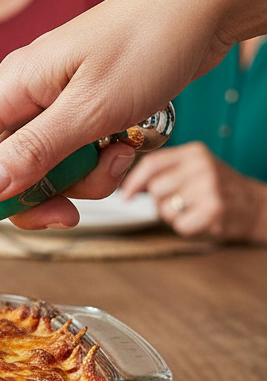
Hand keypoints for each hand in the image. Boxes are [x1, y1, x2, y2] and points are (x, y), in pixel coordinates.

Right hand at [0, 0, 189, 226]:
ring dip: (81, 180)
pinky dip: (100, 163)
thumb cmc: (148, 40)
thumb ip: (35, 152)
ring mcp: (54, 104)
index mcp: (13, 86)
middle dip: (35, 197)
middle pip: (2, 171)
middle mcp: (25, 96)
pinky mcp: (82, 110)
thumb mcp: (93, 108)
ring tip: (118, 156)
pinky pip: (74, 157)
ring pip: (44, 169)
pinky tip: (127, 145)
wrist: (205, 6)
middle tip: (68, 212)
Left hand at [121, 142, 266, 240]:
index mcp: (194, 152)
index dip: (134, 181)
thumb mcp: (194, 168)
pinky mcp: (215, 209)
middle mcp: (202, 166)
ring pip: (165, 210)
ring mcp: (210, 187)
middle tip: (180, 202)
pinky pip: (180, 225)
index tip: (126, 195)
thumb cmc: (217, 188)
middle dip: (161, 201)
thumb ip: (164, 170)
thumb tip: (126, 184)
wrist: (255, 206)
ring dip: (173, 216)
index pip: (152, 163)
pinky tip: (201, 219)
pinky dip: (187, 227)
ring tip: (193, 209)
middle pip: (156, 189)